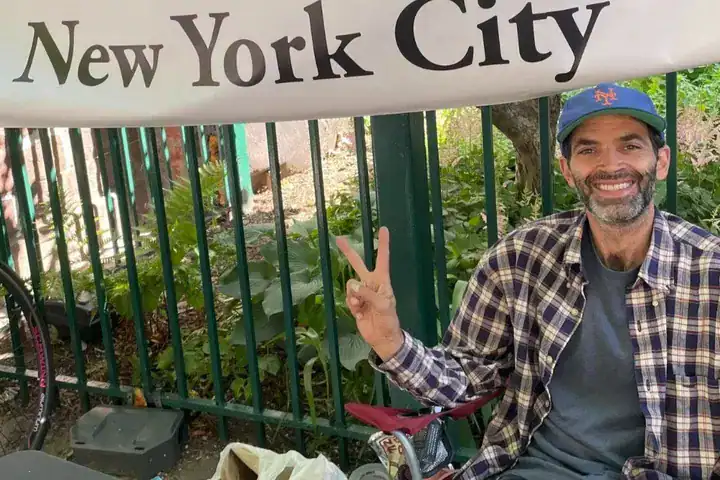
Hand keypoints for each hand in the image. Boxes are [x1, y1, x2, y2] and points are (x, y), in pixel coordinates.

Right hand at [336, 226, 403, 360]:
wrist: (382, 338)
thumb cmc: (388, 319)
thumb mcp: (382, 305)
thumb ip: (367, 293)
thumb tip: (352, 285)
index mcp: (382, 280)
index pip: (382, 258)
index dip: (383, 244)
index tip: (384, 229)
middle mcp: (371, 284)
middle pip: (357, 264)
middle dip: (348, 252)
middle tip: (338, 239)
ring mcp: (362, 293)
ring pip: (350, 286)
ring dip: (354, 296)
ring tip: (362, 307)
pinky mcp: (355, 304)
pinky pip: (348, 299)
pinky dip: (352, 305)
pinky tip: (359, 313)